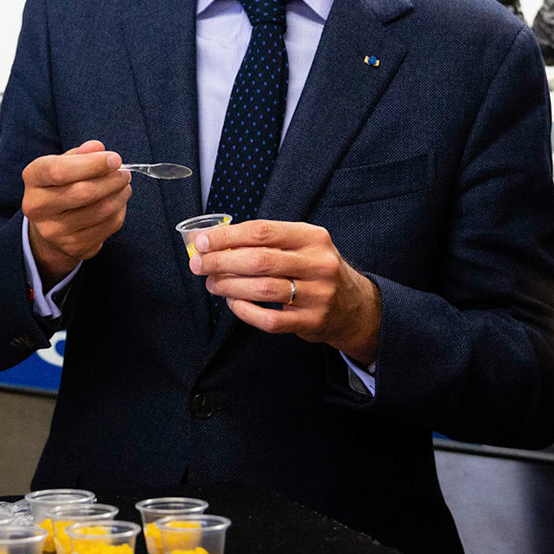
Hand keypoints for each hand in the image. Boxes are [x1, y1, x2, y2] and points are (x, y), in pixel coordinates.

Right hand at [21, 141, 130, 287]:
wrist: (50, 225)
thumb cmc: (61, 186)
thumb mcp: (63, 163)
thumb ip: (80, 154)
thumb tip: (98, 148)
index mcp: (33, 178)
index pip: (60, 170)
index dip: (92, 164)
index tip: (115, 159)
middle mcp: (37, 207)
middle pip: (83, 192)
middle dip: (111, 180)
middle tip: (124, 173)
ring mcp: (53, 230)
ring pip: (99, 211)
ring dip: (119, 196)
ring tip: (124, 186)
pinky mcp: (72, 246)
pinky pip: (106, 227)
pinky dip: (119, 212)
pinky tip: (119, 202)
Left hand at [190, 221, 382, 363]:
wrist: (354, 306)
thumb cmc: (315, 270)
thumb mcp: (303, 246)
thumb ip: (267, 242)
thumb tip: (216, 242)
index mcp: (312, 237)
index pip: (262, 232)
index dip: (227, 237)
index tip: (202, 242)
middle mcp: (318, 263)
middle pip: (259, 260)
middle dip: (221, 262)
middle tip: (199, 265)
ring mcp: (318, 294)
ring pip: (262, 289)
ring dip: (229, 286)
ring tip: (212, 284)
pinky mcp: (311, 321)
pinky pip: (269, 320)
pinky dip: (244, 311)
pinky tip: (233, 303)